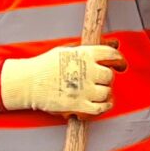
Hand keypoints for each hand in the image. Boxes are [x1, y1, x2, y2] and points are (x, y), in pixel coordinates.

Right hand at [0, 44, 123, 117]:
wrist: (28, 82)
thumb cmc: (46, 65)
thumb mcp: (69, 50)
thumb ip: (93, 47)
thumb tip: (115, 43)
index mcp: (85, 54)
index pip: (112, 54)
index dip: (120, 60)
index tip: (121, 66)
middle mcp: (87, 71)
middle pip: (109, 76)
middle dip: (106, 78)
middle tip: (98, 80)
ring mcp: (84, 89)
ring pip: (107, 92)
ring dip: (104, 92)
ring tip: (95, 91)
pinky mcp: (79, 105)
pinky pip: (101, 108)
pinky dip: (105, 106)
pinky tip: (103, 103)